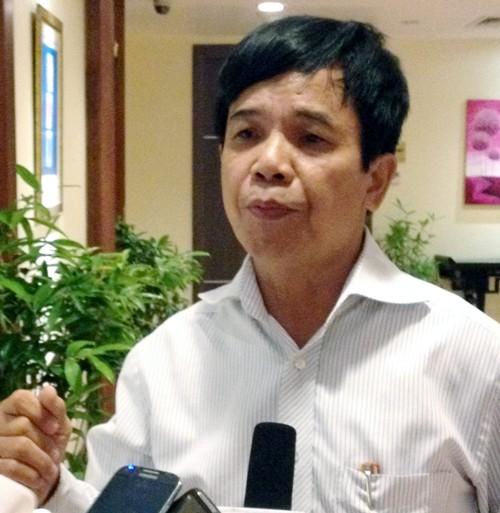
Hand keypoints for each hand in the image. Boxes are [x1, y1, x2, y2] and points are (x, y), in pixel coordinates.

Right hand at [0, 385, 71, 504]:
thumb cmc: (51, 443)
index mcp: (15, 407)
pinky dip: (31, 474)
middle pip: (23, 426)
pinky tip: (39, 478)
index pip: (21, 399)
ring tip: (50, 469)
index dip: (40, 413)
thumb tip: (48, 389)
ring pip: (19, 447)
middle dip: (45, 442)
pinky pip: (11, 467)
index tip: (55, 428)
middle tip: (55, 454)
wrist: (44, 476)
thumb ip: (56, 407)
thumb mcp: (60, 424)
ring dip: (42, 460)